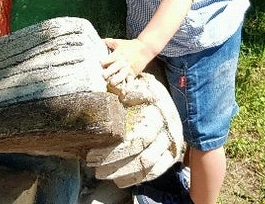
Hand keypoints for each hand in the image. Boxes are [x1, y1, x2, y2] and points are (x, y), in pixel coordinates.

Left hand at [85, 72, 183, 187]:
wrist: (170, 97)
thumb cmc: (148, 91)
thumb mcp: (141, 85)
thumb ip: (131, 90)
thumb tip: (122, 94)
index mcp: (159, 114)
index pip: (137, 140)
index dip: (114, 151)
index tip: (93, 154)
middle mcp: (168, 132)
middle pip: (142, 156)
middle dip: (115, 164)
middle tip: (95, 168)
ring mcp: (171, 145)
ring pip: (147, 166)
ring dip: (123, 173)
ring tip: (102, 174)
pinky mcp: (171, 155)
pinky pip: (155, 172)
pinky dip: (136, 178)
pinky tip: (119, 180)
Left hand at [101, 38, 153, 87]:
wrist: (145, 48)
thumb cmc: (130, 45)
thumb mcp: (119, 42)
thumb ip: (109, 42)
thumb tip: (99, 40)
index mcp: (118, 54)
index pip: (110, 58)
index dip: (104, 61)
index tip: (100, 63)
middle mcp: (122, 62)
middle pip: (115, 67)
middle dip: (109, 72)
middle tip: (103, 75)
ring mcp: (128, 69)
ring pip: (122, 76)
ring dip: (117, 80)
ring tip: (112, 83)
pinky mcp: (133, 74)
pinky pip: (130, 82)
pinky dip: (127, 88)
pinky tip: (123, 93)